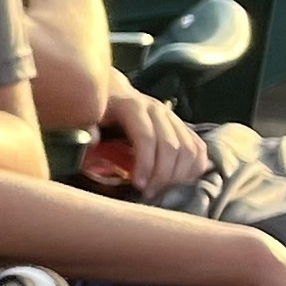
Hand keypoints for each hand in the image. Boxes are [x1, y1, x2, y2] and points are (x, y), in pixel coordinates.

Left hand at [96, 76, 211, 197]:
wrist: (114, 93)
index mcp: (132, 106)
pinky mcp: (182, 126)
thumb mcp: (87, 116)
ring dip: (178, 175)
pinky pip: (199, 149)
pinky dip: (194, 168)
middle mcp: (156, 110)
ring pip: (188, 148)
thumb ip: (87, 127)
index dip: (145, 163)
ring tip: (161, 189)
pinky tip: (180, 181)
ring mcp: (172, 117)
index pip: (146, 137)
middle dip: (162, 175)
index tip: (138, 185)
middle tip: (148, 192)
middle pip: (171, 146)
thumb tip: (93, 140)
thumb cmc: (98, 112)